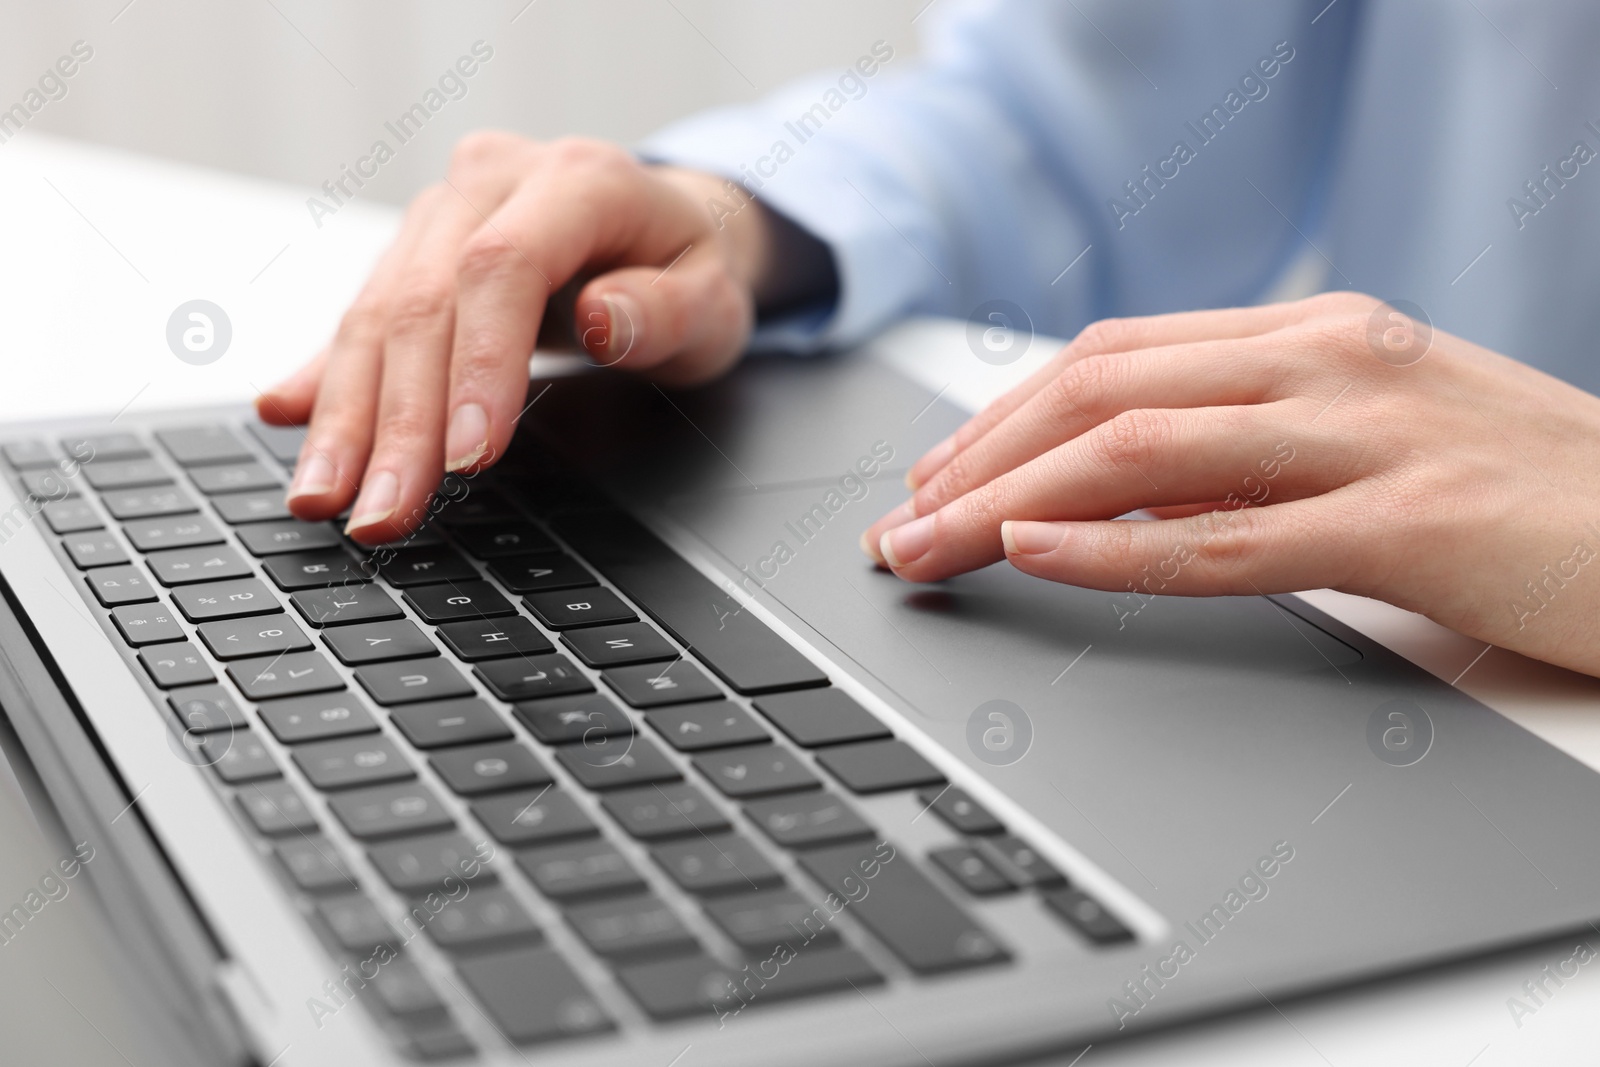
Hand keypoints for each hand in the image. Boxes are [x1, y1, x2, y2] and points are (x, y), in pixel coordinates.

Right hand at [257, 133, 827, 543]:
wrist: (661, 220)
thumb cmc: (689, 267)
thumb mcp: (715, 297)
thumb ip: (667, 312)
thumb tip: (602, 319)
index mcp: (575, 179)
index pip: (502, 269)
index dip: (479, 366)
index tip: (470, 458)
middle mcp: (491, 182)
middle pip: (423, 301)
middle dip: (399, 421)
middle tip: (383, 512)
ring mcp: (442, 212)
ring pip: (376, 312)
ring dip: (346, 415)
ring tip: (325, 496)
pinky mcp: (412, 250)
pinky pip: (361, 314)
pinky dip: (328, 375)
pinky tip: (287, 414)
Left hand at [861, 292, 1599, 677]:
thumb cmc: (1526, 493)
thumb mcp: (1373, 438)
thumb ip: (1250, 449)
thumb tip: (1114, 494)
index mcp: (1314, 336)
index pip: (1112, 359)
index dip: (1002, 419)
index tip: (934, 478)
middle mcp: (1327, 363)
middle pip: (1097, 394)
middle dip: (976, 461)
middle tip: (898, 526)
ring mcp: (1367, 435)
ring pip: (1137, 454)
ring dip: (1009, 505)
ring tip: (927, 550)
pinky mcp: (1407, 522)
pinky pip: (1226, 535)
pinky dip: (1114, 548)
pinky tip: (1036, 560)